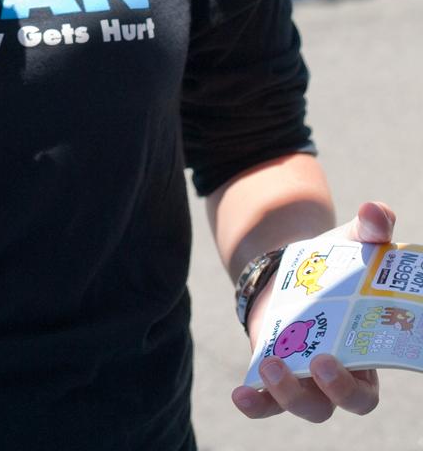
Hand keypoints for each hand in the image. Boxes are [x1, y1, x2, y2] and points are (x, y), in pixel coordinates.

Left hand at [232, 201, 395, 423]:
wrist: (295, 270)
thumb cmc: (337, 264)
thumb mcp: (353, 242)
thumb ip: (372, 228)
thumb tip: (376, 211)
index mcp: (366, 356)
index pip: (368, 391)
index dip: (357, 386)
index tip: (347, 363)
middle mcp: (337, 376)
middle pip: (340, 404)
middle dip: (332, 391)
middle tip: (319, 362)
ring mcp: (302, 377)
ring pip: (302, 405)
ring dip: (287, 394)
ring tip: (271, 364)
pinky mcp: (273, 370)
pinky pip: (265, 401)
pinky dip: (254, 404)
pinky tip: (239, 394)